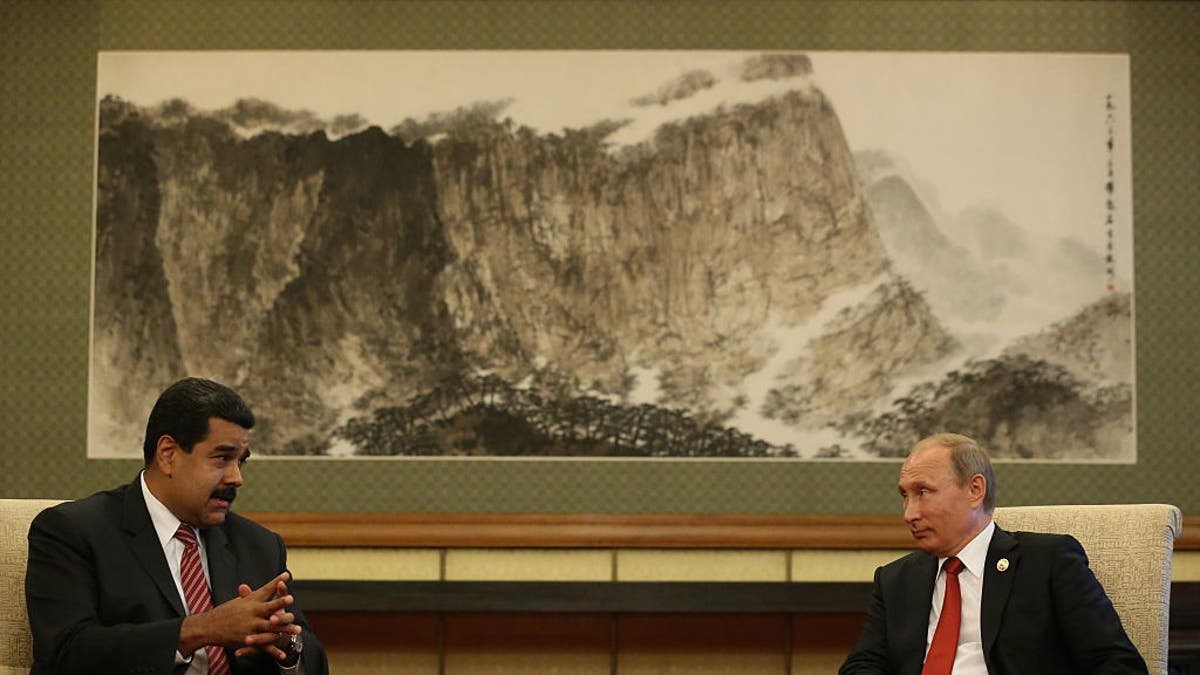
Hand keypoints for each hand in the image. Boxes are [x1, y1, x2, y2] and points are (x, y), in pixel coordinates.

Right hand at [178, 572, 296, 653]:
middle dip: (280, 603)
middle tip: (291, 598)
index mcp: (250, 601)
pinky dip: (274, 651)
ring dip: (285, 629)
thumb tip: (248, 585)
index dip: (276, 582)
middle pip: (269, 607)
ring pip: (271, 627)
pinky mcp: (248, 640)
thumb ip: (248, 594)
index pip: (265, 590)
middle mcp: (252, 612)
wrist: (208, 627)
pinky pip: (264, 647)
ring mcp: (250, 627)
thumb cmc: (224, 612)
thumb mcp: (237, 601)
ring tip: (297, 630)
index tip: (286, 575)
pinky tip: (283, 654)